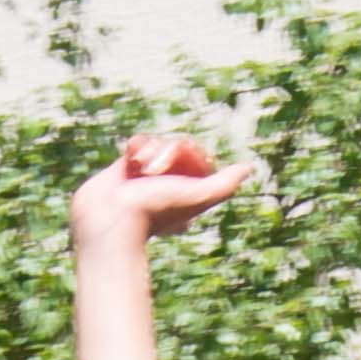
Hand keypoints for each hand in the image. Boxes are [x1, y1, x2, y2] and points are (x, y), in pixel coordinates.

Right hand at [69, 134, 251, 252]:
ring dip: (150, 151)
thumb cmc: (155, 210)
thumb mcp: (196, 197)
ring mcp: (146, 175)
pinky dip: (135, 147)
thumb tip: (247, 167)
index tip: (180, 166)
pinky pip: (137, 142)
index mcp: (186, 190)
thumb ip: (223, 185)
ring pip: (156, 142)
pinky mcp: (125, 167)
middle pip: (175, 145)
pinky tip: (131, 160)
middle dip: (166, 152)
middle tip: (155, 172)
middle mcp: (168, 182)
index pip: (195, 153)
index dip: (189, 153)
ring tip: (140, 170)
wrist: (113, 217)